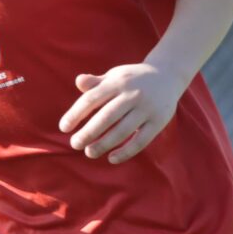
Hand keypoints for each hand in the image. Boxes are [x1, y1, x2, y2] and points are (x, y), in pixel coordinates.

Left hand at [59, 63, 182, 163]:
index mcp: (118, 82)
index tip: (64, 128)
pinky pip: (141, 140)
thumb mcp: (115, 76)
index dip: (76, 114)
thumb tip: (78, 82)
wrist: (168, 74)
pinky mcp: (158, 121)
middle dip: (88, 132)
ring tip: (89, 152)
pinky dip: (126, 152)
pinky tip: (112, 159)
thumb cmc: (133, 79)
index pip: (92, 99)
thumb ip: (96, 82)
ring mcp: (147, 108)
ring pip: (123, 130)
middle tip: (75, 144)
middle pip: (106, 117)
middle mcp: (132, 94)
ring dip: (104, 144)